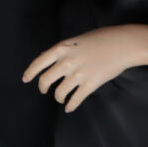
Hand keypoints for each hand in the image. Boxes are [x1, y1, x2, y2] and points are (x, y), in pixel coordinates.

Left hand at [22, 26, 139, 111]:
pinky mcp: (90, 84)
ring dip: (58, 98)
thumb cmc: (100, 39)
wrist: (122, 44)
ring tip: (61, 98)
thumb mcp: (75, 40)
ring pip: (59, 93)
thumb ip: (60, 50)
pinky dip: (70, 106)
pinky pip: (75, 99)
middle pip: (45, 80)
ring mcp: (78, 74)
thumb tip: (44, 58)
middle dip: (42, 88)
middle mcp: (66, 62)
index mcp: (61, 48)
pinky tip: (69, 107)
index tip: (25, 79)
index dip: (30, 72)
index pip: (38, 63)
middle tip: (44, 90)